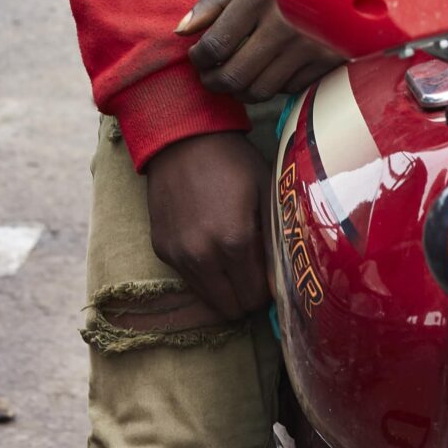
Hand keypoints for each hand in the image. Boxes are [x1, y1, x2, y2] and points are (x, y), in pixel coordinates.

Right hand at [144, 132, 270, 319]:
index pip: (255, 298)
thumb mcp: (266, 191)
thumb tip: (285, 281)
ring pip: (209, 300)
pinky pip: (188, 279)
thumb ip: (277, 239)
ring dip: (224, 288)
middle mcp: (203, 255)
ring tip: (231, 257)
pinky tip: (207, 243)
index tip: (269, 274)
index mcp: (235, 241)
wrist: (182, 139)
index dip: (267, 290)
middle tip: (252, 270)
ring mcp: (178, 255)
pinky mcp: (162, 250)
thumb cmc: (233, 162)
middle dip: (246, 296)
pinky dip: (202, 272)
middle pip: (232, 308)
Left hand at [178, 0, 337, 102]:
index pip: (214, 46)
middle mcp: (281, 24)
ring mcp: (307, 46)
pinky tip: (270, 70)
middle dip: (213, 82)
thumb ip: (215, 1)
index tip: (198, 55)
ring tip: (236, 77)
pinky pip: (289, 89)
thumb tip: (182, 30)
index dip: (198, 58)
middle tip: (210, 76)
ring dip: (240, 91)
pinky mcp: (327, 61)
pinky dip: (274, 86)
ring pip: (259, 91)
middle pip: (233, 77)